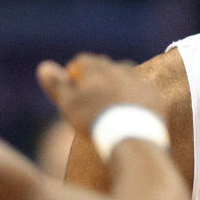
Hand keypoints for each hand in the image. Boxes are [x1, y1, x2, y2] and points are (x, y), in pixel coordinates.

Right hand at [37, 53, 167, 133]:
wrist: (132, 138)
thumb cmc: (94, 120)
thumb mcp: (69, 104)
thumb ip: (57, 85)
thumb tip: (44, 66)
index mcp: (97, 69)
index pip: (82, 61)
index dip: (76, 72)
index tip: (74, 84)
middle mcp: (120, 69)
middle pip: (106, 66)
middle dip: (98, 76)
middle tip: (93, 94)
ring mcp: (140, 81)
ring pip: (128, 76)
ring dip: (120, 83)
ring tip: (114, 101)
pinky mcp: (156, 95)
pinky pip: (145, 91)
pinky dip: (138, 96)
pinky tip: (133, 109)